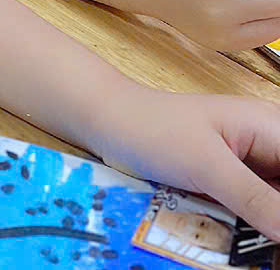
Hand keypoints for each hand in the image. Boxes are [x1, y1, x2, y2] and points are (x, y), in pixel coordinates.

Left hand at [94, 85, 279, 240]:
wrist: (107, 122)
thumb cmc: (153, 129)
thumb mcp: (205, 164)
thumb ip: (255, 199)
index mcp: (272, 128)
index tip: (278, 227)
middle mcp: (269, 146)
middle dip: (278, 217)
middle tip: (267, 243)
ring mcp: (252, 167)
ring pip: (276, 205)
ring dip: (269, 227)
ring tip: (261, 248)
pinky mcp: (233, 185)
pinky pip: (259, 212)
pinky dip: (256, 229)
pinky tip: (248, 247)